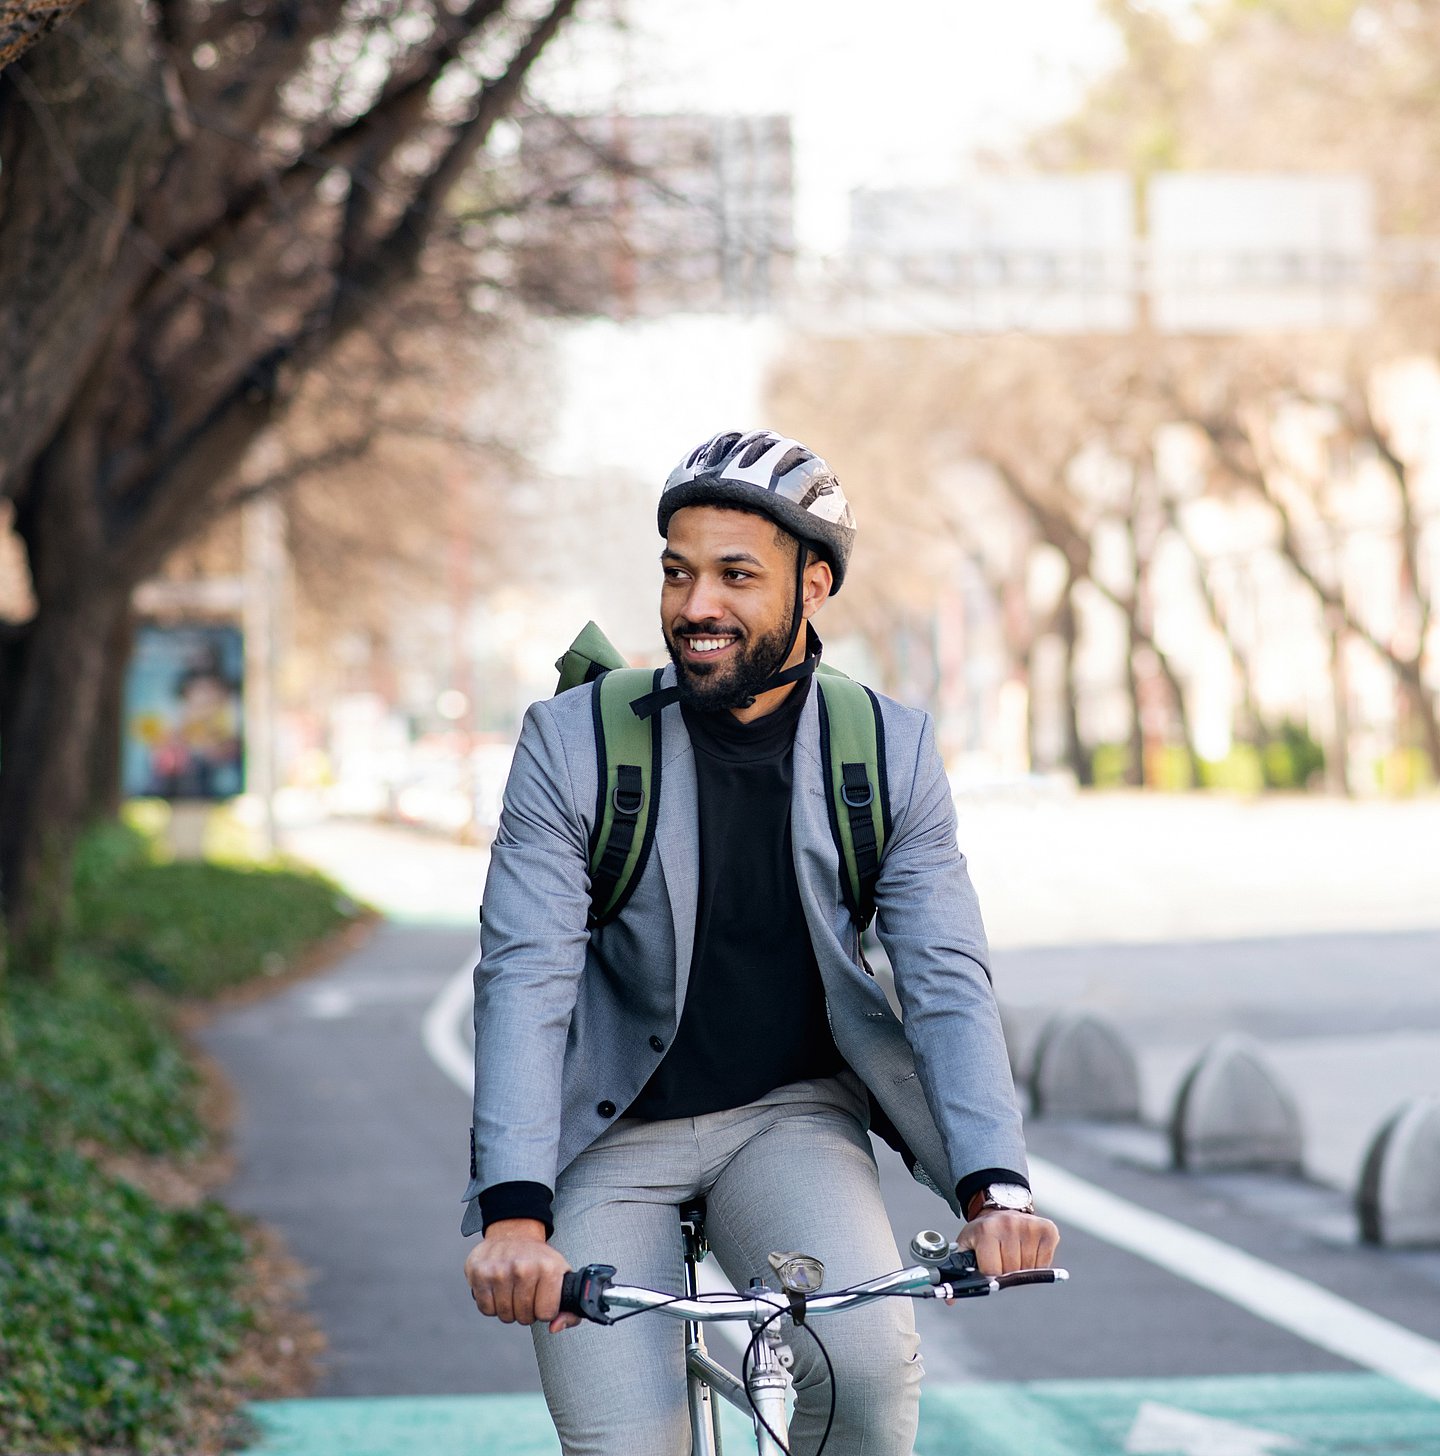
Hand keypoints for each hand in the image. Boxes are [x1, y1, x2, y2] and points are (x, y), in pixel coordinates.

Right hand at [464, 1218, 578, 1333]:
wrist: (514, 1233)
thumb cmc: (538, 1259)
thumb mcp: (562, 1277)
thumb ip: (570, 1310)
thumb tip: (555, 1327)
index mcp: (548, 1268)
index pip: (546, 1314)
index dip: (545, 1311)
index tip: (543, 1298)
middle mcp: (524, 1268)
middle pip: (524, 1317)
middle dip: (526, 1311)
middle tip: (526, 1294)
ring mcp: (499, 1269)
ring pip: (504, 1315)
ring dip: (508, 1309)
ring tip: (513, 1290)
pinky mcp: (479, 1272)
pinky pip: (486, 1309)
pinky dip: (492, 1304)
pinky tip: (498, 1288)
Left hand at [955, 1209, 1059, 1276]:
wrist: (1002, 1207)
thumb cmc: (983, 1232)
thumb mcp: (966, 1245)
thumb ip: (957, 1272)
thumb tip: (950, 1300)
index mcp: (986, 1230)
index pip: (992, 1271)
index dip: (991, 1275)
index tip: (990, 1269)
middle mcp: (1008, 1225)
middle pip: (1012, 1271)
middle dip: (1007, 1272)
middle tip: (1002, 1259)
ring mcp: (1029, 1226)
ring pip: (1029, 1269)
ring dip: (1023, 1269)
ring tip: (1014, 1253)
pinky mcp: (1047, 1229)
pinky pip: (1045, 1263)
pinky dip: (1038, 1264)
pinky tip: (1028, 1250)